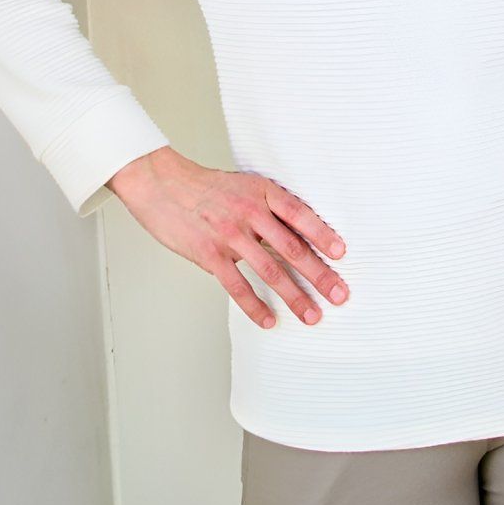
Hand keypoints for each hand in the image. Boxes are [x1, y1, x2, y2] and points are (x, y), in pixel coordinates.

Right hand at [106, 145, 348, 329]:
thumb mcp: (243, 186)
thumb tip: (297, 236)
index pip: (299, 214)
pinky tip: (269, 321)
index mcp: (261, 191)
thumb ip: (267, 208)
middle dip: (320, 275)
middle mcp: (250, 212)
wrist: (162, 183)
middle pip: (292, 248)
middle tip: (340, 295)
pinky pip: (237, 286)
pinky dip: (255, 307)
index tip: (341, 254)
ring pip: (270, 271)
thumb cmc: (205, 187)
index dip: (322, 234)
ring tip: (312, 316)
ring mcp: (230, 235)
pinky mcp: (210, 254)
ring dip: (295, 297)